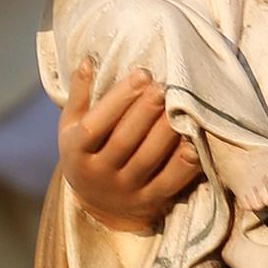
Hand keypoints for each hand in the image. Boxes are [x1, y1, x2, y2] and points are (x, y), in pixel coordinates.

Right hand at [58, 59, 201, 232]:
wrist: (98, 208)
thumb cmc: (86, 153)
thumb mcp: (72, 127)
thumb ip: (79, 94)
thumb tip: (89, 59)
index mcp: (75, 151)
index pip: (97, 124)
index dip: (120, 99)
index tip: (142, 73)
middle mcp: (98, 173)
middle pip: (124, 141)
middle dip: (146, 111)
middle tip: (164, 86)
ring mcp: (124, 190)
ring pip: (148, 160)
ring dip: (166, 132)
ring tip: (180, 107)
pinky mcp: (149, 202)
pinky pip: (169, 183)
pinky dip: (183, 164)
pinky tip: (194, 143)